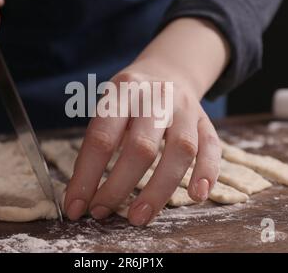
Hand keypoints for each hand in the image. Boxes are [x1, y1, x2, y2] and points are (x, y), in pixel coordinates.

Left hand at [65, 18, 230, 225]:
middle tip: (101, 213)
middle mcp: (156, 97)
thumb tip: (81, 191)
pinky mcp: (205, 121)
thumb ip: (98, 140)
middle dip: (118, 187)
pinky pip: (212, 147)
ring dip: (159, 190)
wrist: (168, 70)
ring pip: (180, 149)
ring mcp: (185, 109)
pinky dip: (207, 172)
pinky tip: (196, 196)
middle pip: (141, 146)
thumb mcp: (109, 104)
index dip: (86, 176)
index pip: (102, 137)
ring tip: (139, 217)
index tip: (75, 207)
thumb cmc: (131, 98)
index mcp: (122, 92)